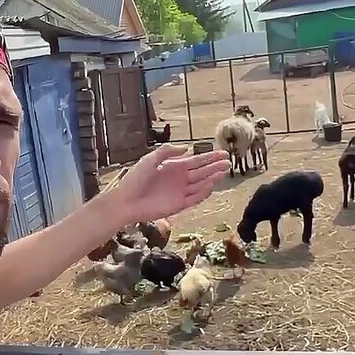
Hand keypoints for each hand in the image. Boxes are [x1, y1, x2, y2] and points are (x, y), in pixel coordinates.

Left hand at [105, 144, 230, 225]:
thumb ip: (167, 152)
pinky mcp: (178, 205)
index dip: (209, 157)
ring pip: (200, 184)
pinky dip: (203, 192)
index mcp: (173, 167)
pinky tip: (211, 185)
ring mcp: (179, 192)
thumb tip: (186, 148)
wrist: (126, 201)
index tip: (223, 153)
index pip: (195, 161)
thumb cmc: (135, 179)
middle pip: (201, 172)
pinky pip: (194, 198)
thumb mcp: (150, 159)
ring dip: (212, 178)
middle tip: (229, 162)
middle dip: (215, 167)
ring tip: (224, 172)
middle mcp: (179, 179)